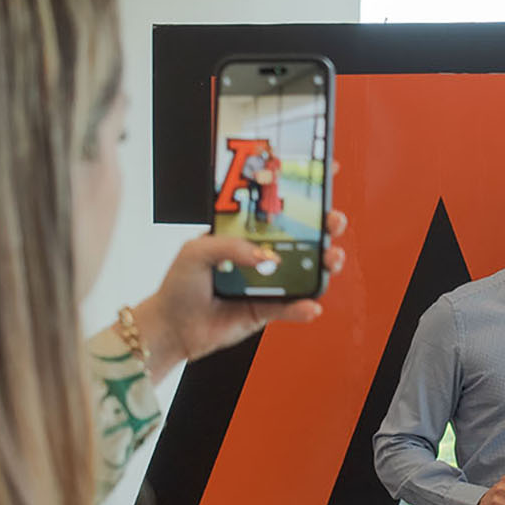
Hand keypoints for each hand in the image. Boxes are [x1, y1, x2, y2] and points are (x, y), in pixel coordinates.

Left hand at [128, 210, 347, 380]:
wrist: (172, 328)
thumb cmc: (179, 285)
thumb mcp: (195, 252)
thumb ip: (229, 247)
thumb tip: (265, 256)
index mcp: (242, 233)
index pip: (273, 207)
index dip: (297, 192)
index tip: (320, 175)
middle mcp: (258, 255)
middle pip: (300, 237)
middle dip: (323, 226)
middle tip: (332, 221)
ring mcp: (266, 282)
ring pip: (304, 270)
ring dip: (324, 263)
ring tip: (331, 259)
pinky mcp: (266, 310)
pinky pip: (290, 307)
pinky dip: (303, 307)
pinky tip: (310, 305)